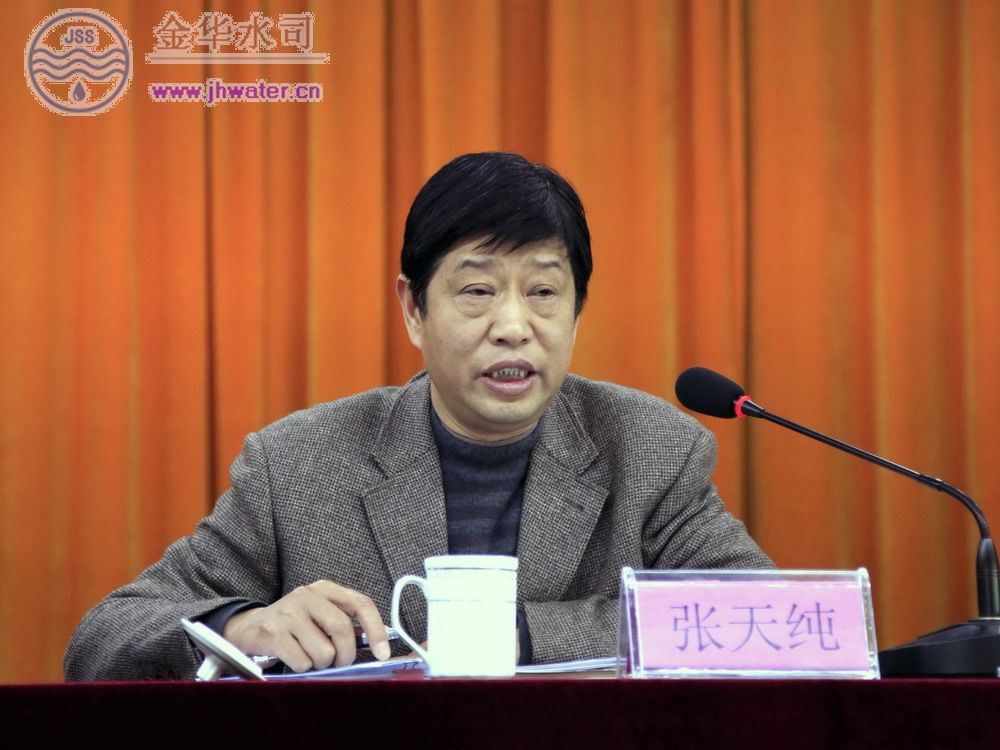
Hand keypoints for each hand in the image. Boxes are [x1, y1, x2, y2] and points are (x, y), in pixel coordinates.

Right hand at [222, 580, 390, 671]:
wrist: (249, 627)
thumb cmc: (293, 624)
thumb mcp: (320, 614)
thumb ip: (346, 623)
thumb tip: (377, 643)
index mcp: (325, 589)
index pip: (361, 603)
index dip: (376, 629)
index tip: (383, 652)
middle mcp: (307, 595)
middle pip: (342, 629)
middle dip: (345, 655)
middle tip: (339, 663)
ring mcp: (289, 612)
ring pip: (324, 651)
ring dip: (321, 664)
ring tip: (309, 656)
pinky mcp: (273, 633)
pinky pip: (303, 662)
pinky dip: (303, 668)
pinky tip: (293, 657)